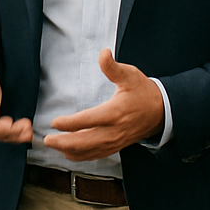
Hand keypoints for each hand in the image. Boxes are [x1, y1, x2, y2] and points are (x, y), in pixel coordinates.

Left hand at [45, 50, 164, 161]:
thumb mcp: (130, 75)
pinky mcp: (116, 146)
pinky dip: (81, 156)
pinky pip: (96, 155)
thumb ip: (113, 67)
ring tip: (53, 146)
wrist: (162, 111)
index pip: (87, 120)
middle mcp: (114, 130)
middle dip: (63, 142)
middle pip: (85, 141)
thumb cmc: (143, 92)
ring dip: (69, 150)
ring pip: (89, 151)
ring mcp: (115, 141)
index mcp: (115, 112)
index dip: (69, 123)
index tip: (54, 122)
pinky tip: (69, 153)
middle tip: (47, 140)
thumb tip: (103, 53)